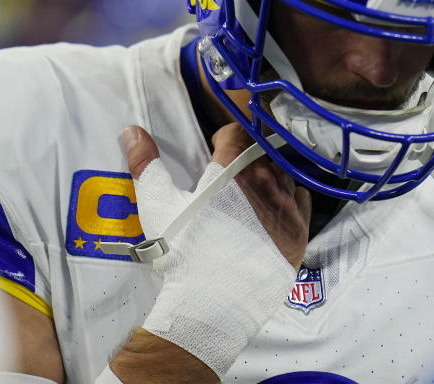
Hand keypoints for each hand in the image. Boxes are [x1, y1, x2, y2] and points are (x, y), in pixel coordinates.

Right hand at [119, 124, 311, 377]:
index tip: (217, 152)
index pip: (236, 132)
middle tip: (231, 178)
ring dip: (268, 176)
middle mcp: (264, 179)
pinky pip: (301, 199)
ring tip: (250, 196)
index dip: (225, 139)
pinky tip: (274, 208)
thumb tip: (132, 131)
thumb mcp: (158, 204)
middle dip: (246, 158)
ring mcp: (285, 204)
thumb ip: (145, 163)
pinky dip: (289, 198)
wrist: (213, 302)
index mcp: (231, 168)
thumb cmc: (183, 253)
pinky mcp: (299, 229)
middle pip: (261, 152)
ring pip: (283, 173)